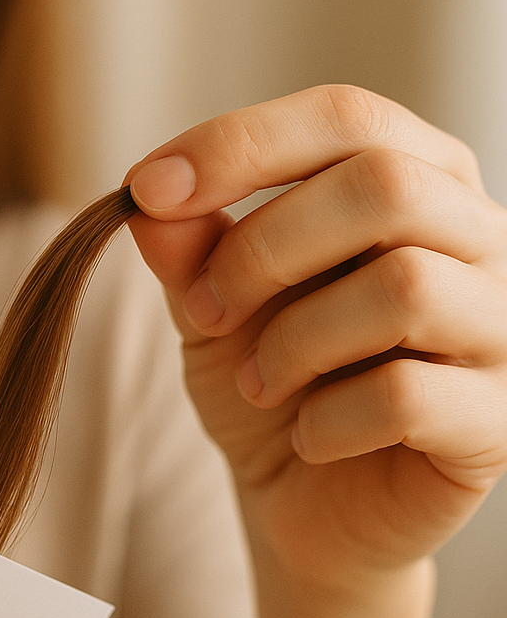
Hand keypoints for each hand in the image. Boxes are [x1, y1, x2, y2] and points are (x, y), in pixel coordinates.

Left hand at [127, 85, 506, 594]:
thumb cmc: (265, 381)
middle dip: (264, 250)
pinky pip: (409, 398)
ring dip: (294, 341)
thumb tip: (150, 201)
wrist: (301, 498)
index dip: (240, 145)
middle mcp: (474, 238)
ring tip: (260, 383)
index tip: (146, 188)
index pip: (344, 118)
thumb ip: (190, 249)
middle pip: (386, 186)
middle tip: (207, 311)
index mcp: (411, 182)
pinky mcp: (496, 421)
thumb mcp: (211, 306)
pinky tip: (308, 437)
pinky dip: (326, 421)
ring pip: (404, 288)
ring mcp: (499, 327)